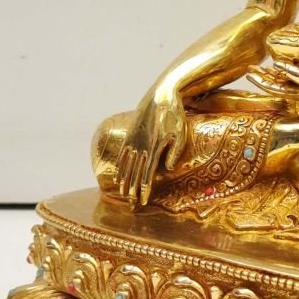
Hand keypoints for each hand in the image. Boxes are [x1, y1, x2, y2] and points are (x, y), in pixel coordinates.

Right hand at [117, 84, 185, 207]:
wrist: (162, 94)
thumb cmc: (175, 114)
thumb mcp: (180, 133)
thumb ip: (174, 152)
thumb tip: (168, 169)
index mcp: (154, 147)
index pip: (147, 174)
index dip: (144, 189)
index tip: (142, 201)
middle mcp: (141, 145)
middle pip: (135, 173)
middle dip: (133, 190)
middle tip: (131, 204)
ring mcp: (133, 139)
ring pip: (126, 165)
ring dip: (124, 181)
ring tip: (123, 194)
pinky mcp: (130, 133)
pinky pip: (122, 154)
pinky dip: (119, 167)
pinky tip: (118, 176)